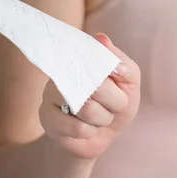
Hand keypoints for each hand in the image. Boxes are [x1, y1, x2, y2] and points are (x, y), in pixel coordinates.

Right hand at [38, 33, 140, 158]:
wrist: (105, 137)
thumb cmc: (115, 106)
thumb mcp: (128, 84)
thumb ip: (123, 63)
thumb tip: (103, 41)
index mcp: (80, 60)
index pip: (95, 57)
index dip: (114, 74)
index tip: (120, 80)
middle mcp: (61, 73)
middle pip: (95, 86)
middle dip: (115, 102)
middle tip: (113, 106)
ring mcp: (50, 97)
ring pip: (87, 109)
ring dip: (103, 119)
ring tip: (99, 118)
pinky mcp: (48, 120)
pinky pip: (78, 127)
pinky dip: (91, 131)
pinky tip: (86, 128)